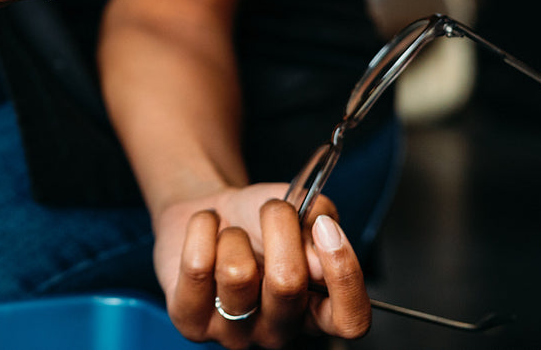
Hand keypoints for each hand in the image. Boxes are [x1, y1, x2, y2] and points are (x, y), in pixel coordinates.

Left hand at [153, 184, 370, 347]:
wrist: (207, 214)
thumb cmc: (256, 219)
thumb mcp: (297, 207)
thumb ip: (317, 219)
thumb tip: (315, 254)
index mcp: (316, 310)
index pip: (350, 319)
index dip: (344, 275)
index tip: (326, 228)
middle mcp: (279, 330)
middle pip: (288, 284)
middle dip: (278, 228)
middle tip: (272, 208)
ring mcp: (234, 333)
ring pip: (237, 274)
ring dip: (234, 234)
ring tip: (231, 234)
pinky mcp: (190, 323)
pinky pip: (197, 267)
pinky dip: (201, 229)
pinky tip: (205, 230)